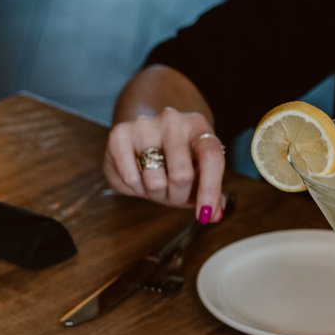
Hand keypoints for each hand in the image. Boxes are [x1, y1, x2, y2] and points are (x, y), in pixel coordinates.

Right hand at [105, 105, 227, 216]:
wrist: (142, 137)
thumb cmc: (175, 159)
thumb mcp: (197, 172)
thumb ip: (211, 193)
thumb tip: (215, 214)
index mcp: (198, 126)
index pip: (211, 156)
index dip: (210, 189)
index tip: (205, 214)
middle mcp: (172, 120)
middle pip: (181, 176)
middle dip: (178, 197)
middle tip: (174, 196)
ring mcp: (144, 125)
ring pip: (154, 182)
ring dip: (156, 195)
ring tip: (155, 184)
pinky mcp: (119, 134)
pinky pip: (130, 179)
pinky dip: (135, 189)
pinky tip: (137, 177)